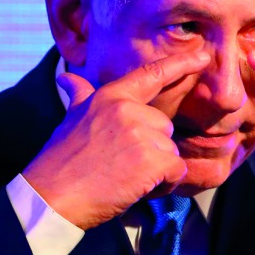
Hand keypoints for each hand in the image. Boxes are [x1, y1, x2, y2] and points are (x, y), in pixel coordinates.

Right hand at [22, 50, 210, 228]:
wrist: (51, 196)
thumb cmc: (59, 162)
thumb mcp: (70, 119)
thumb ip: (80, 97)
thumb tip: (66, 77)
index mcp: (110, 97)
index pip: (151, 75)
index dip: (180, 64)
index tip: (203, 58)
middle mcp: (127, 110)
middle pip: (164, 127)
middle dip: (151, 150)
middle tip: (122, 166)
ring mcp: (139, 134)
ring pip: (170, 152)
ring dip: (156, 170)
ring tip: (125, 179)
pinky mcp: (150, 160)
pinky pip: (176, 171)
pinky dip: (164, 185)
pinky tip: (138, 189)